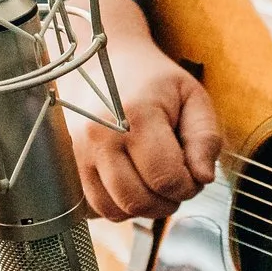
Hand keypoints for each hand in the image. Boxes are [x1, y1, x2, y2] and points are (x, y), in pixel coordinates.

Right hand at [70, 0, 221, 221]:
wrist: (99, 60)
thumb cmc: (151, 79)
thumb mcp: (191, 95)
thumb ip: (205, 137)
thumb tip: (203, 178)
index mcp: (134, 115)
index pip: (166, 178)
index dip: (188, 187)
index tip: (193, 175)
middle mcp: (99, 136)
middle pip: (138, 201)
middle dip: (166, 202)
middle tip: (176, 183)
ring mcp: (77, 152)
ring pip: (113, 210)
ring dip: (141, 208)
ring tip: (153, 183)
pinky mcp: (66, 165)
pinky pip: (93, 208)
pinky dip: (116, 206)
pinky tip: (129, 184)